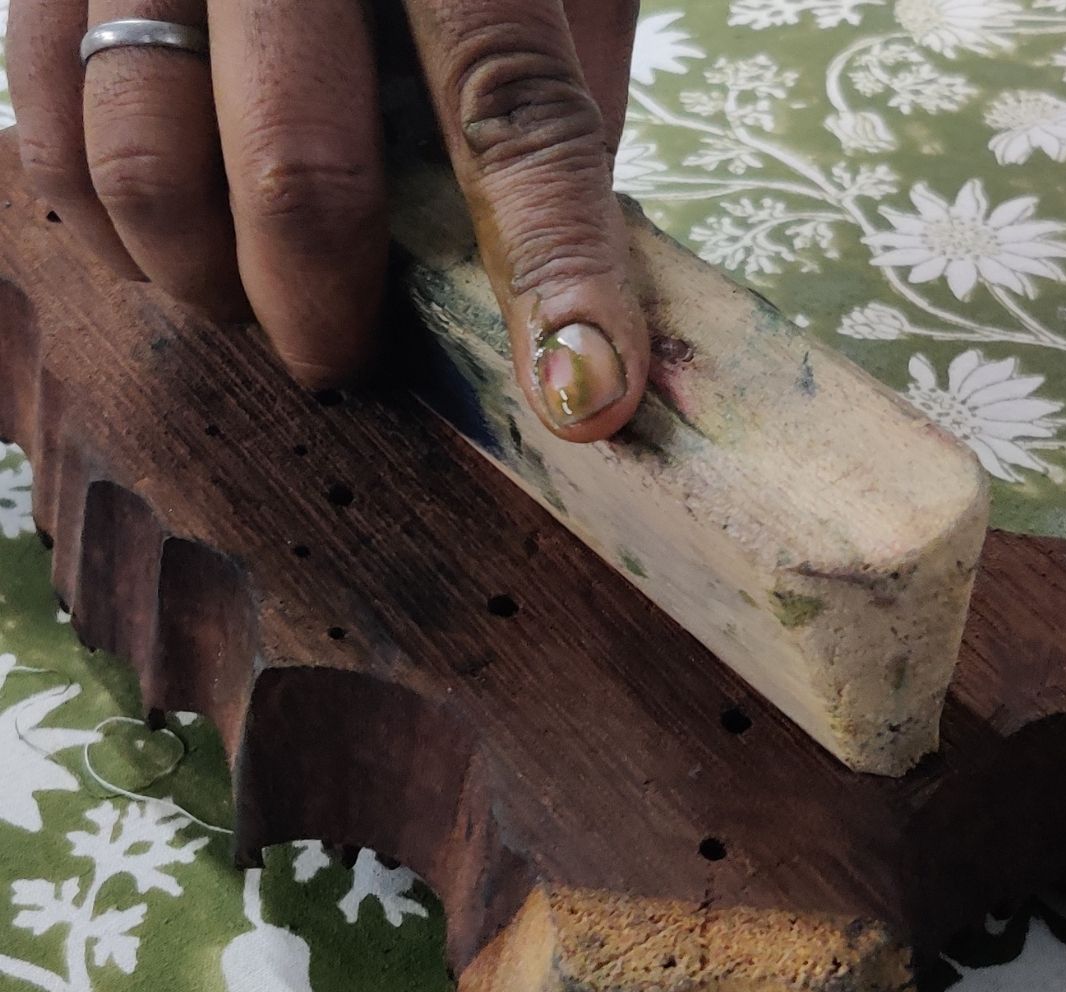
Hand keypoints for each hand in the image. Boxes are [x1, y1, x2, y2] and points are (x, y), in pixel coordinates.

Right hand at [6, 0, 647, 441]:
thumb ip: (552, 86)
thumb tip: (555, 271)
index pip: (514, 118)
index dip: (556, 278)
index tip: (584, 402)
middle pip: (298, 179)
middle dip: (327, 319)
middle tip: (348, 356)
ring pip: (148, 177)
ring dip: (211, 290)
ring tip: (256, 295)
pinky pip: (50, 145)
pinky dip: (118, 237)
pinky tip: (177, 241)